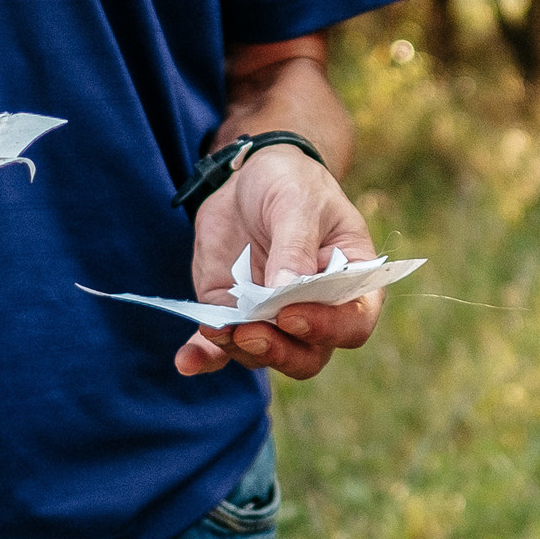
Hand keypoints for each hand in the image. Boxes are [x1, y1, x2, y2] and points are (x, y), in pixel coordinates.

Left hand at [179, 145, 382, 379]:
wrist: (251, 177)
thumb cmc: (292, 183)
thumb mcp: (297, 202)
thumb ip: (294, 247)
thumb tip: (284, 293)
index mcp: (351, 283)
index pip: (353, 324)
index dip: (326, 328)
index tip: (290, 313)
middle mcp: (317, 311)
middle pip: (308, 355)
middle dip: (278, 350)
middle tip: (249, 332)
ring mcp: (274, 318)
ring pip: (263, 355)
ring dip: (239, 348)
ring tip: (215, 328)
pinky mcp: (235, 314)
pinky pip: (222, 347)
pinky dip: (205, 356)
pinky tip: (186, 362)